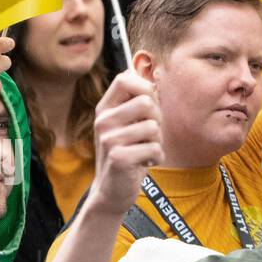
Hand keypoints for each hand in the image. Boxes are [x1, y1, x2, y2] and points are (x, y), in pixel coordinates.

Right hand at [87, 70, 162, 217]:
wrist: (113, 190)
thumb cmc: (129, 151)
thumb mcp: (131, 122)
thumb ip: (140, 99)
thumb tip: (155, 71)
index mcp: (105, 108)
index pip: (125, 78)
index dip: (145, 86)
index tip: (150, 103)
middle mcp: (103, 121)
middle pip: (146, 102)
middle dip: (158, 118)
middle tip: (149, 133)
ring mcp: (108, 139)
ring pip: (153, 127)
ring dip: (157, 141)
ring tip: (144, 150)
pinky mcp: (118, 158)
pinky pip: (155, 148)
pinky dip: (157, 156)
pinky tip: (144, 163)